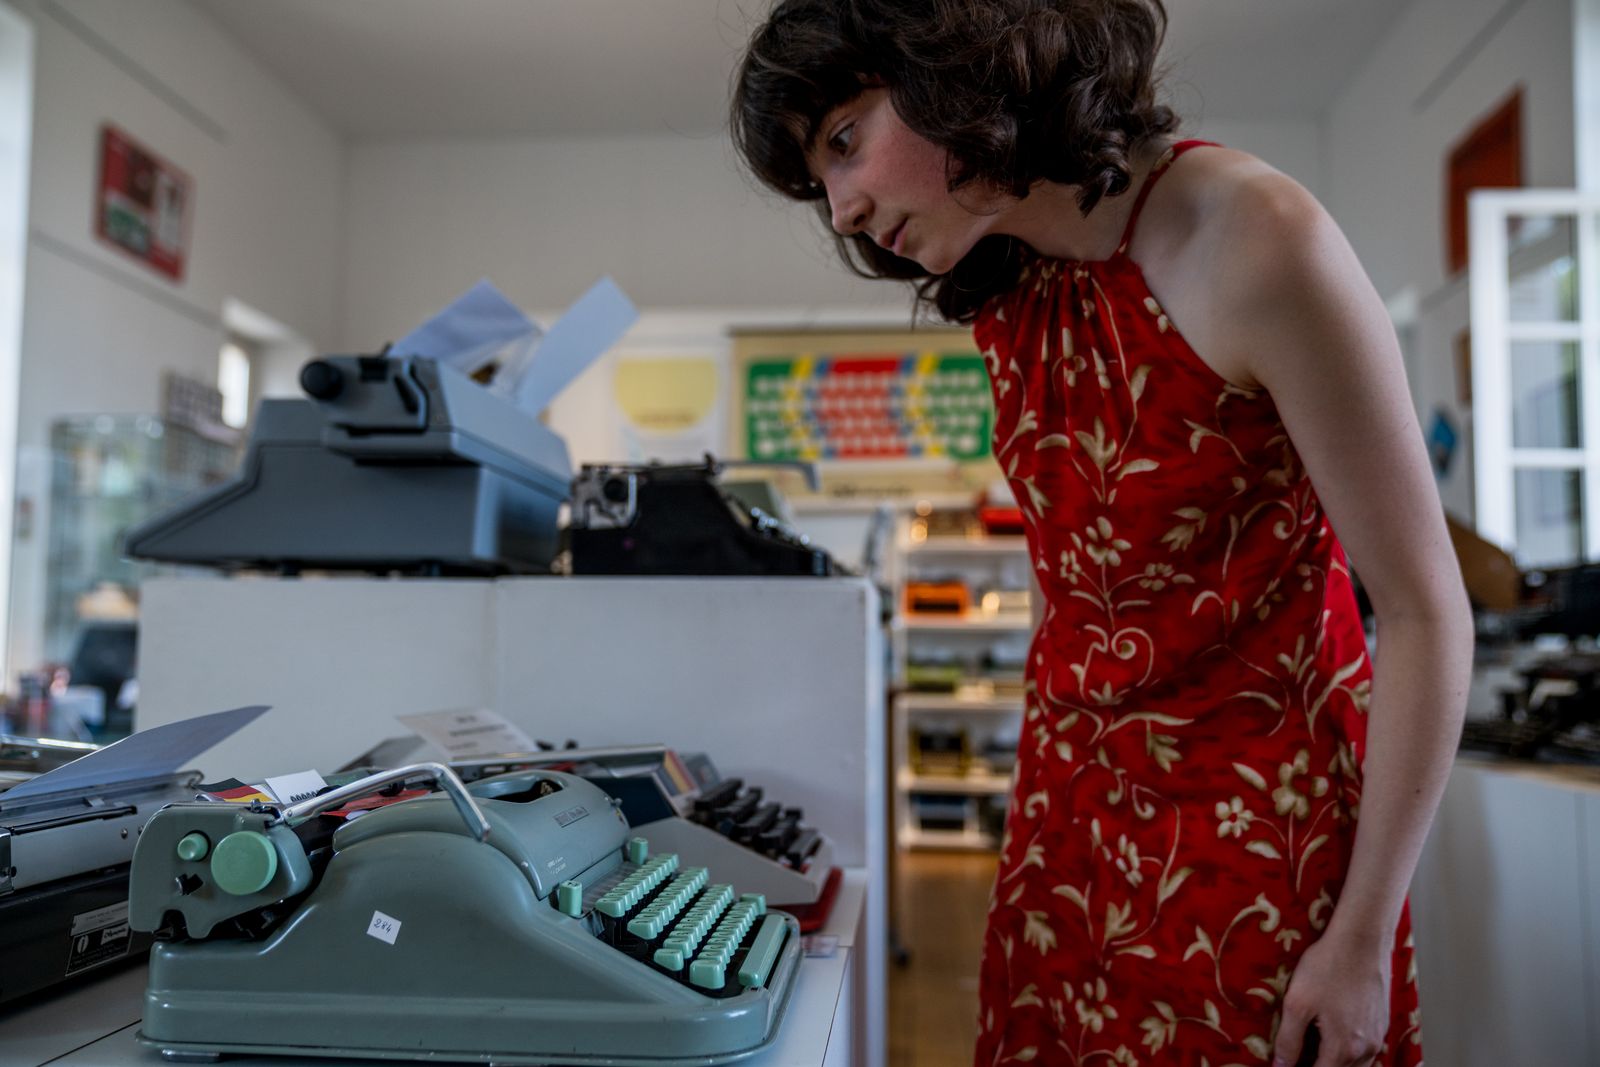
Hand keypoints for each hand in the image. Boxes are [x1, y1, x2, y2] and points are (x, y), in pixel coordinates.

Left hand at [1271, 928, 1391, 1066]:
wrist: (1362, 939)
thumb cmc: (1329, 966)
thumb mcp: (1298, 1003)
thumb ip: (1288, 1040)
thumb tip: (1281, 1066)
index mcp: (1344, 1048)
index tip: (1289, 1064)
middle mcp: (1366, 1048)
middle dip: (1320, 1066)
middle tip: (1299, 1056)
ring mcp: (1378, 1035)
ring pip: (1358, 1065)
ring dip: (1336, 1062)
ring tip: (1314, 1049)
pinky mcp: (1382, 1022)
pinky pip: (1367, 1049)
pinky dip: (1350, 1051)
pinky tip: (1334, 1034)